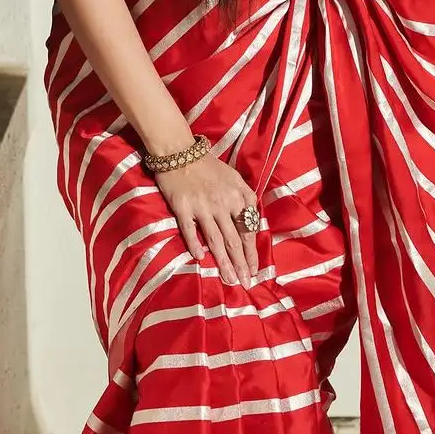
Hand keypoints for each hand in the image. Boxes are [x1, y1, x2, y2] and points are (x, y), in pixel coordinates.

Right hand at [155, 152, 259, 288]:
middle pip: (235, 239)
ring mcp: (202, 206)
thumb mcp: (234, 177)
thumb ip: (244, 198)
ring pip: (216, 239)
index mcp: (237, 196)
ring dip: (223, 262)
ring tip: (229, 279)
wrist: (179, 150)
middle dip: (241, 264)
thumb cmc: (208, 165)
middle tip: (245, 283)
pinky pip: (190, 230)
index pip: (248, 230)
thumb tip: (251, 222)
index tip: (254, 270)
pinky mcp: (183, 206)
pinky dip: (195, 244)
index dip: (251, 252)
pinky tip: (200, 258)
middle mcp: (223, 203)